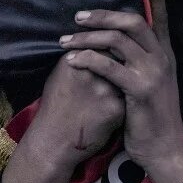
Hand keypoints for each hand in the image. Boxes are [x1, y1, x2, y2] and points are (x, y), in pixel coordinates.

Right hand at [2, 54, 123, 182]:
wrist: (53, 141)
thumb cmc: (55, 107)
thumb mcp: (59, 75)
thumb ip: (78, 58)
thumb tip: (94, 47)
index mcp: (73, 59)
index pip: (102, 42)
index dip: (110, 47)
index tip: (113, 53)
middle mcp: (89, 71)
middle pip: (117, 54)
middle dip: (121, 60)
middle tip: (121, 68)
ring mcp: (104, 89)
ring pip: (126, 75)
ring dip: (127, 79)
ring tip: (120, 87)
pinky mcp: (116, 108)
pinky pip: (129, 96)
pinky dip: (126, 101)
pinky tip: (117, 108)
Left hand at [61, 0, 182, 182]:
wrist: (164, 149)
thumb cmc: (149, 115)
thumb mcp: (147, 82)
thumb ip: (136, 59)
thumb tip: (113, 37)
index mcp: (164, 54)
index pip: (160, 16)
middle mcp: (162, 59)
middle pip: (133, 22)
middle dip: (102, 15)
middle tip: (77, 18)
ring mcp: (153, 73)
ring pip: (117, 41)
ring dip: (87, 38)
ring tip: (65, 43)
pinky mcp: (140, 90)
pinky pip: (109, 66)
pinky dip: (87, 60)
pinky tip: (71, 61)